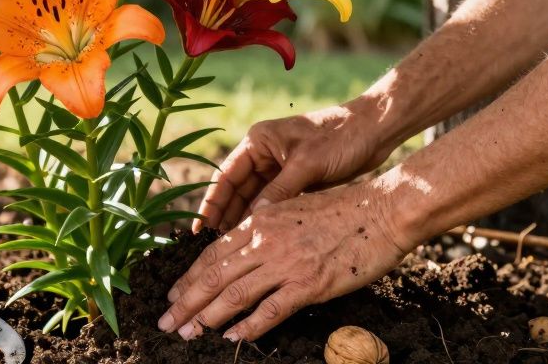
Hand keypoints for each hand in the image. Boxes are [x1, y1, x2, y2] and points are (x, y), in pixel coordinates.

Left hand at [158, 181, 411, 341]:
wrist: (381, 211)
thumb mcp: (291, 209)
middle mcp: (265, 241)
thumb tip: (242, 249)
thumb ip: (265, 228)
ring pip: (235, 293)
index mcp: (259, 221)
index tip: (173, 295)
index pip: (212, 253)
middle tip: (166, 322)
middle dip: (186, 302)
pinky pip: (271, 309)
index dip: (188, 277)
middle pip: (214, 275)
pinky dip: (249, 326)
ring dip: (207, 317)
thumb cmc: (340, 210)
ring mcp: (286, 263)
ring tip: (187, 334)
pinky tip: (232, 338)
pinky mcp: (309, 284)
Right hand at [198, 100, 394, 231]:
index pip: (225, 176)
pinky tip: (258, 240)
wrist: (374, 130)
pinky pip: (272, 203)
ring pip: (253, 199)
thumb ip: (280, 191)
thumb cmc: (340, 137)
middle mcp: (263, 153)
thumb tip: (254, 221)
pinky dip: (265, 220)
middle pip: (236, 190)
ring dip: (244, 221)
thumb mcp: (307, 164)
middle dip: (225, 217)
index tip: (198, 228)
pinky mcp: (295, 179)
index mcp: (258, 141)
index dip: (211, 203)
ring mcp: (278, 167)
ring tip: (231, 249)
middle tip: (213, 247)